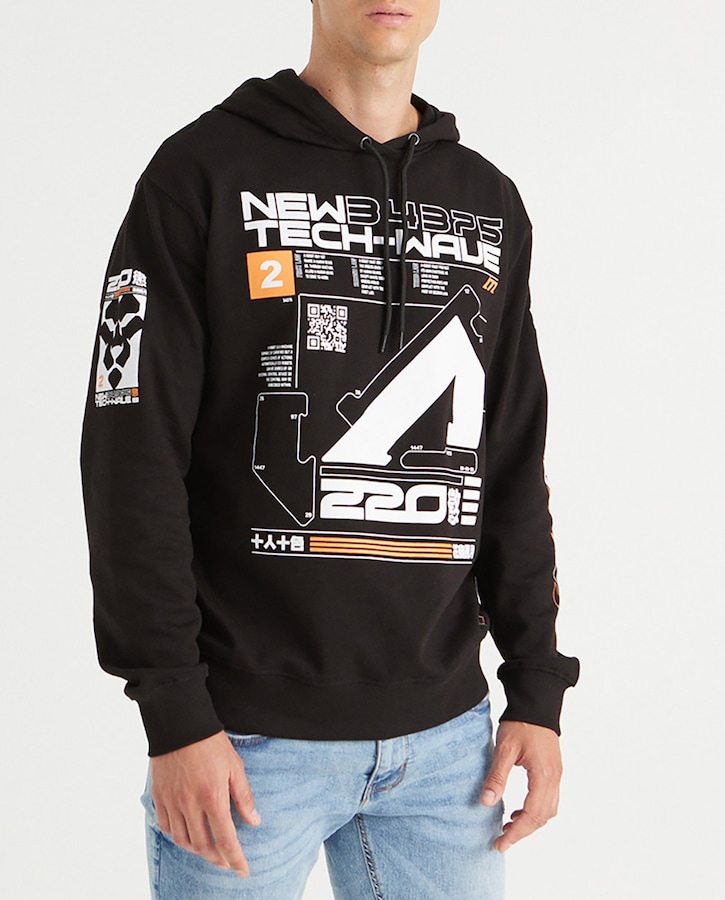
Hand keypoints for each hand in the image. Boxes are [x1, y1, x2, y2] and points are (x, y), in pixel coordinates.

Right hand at [150, 730, 260, 877]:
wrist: (181, 725)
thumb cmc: (211, 744)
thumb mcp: (235, 766)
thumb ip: (244, 797)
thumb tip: (254, 822)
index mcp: (213, 798)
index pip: (226, 840)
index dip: (236, 860)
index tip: (243, 871)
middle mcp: (190, 805)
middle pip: (203, 846)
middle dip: (217, 860)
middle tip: (227, 863)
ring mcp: (172, 802)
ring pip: (183, 840)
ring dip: (198, 851)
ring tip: (209, 851)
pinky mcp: (159, 797)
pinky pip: (166, 827)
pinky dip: (177, 836)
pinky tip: (187, 834)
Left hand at [480, 720, 561, 852]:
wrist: (536, 704)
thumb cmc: (521, 724)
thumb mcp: (505, 749)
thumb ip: (497, 776)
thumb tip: (486, 802)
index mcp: (544, 775)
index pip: (532, 814)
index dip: (516, 832)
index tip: (500, 843)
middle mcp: (554, 779)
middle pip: (542, 818)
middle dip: (522, 832)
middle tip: (501, 842)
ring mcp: (557, 775)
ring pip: (548, 811)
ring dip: (530, 823)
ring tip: (508, 827)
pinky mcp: (554, 771)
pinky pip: (549, 801)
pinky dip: (535, 812)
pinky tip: (518, 810)